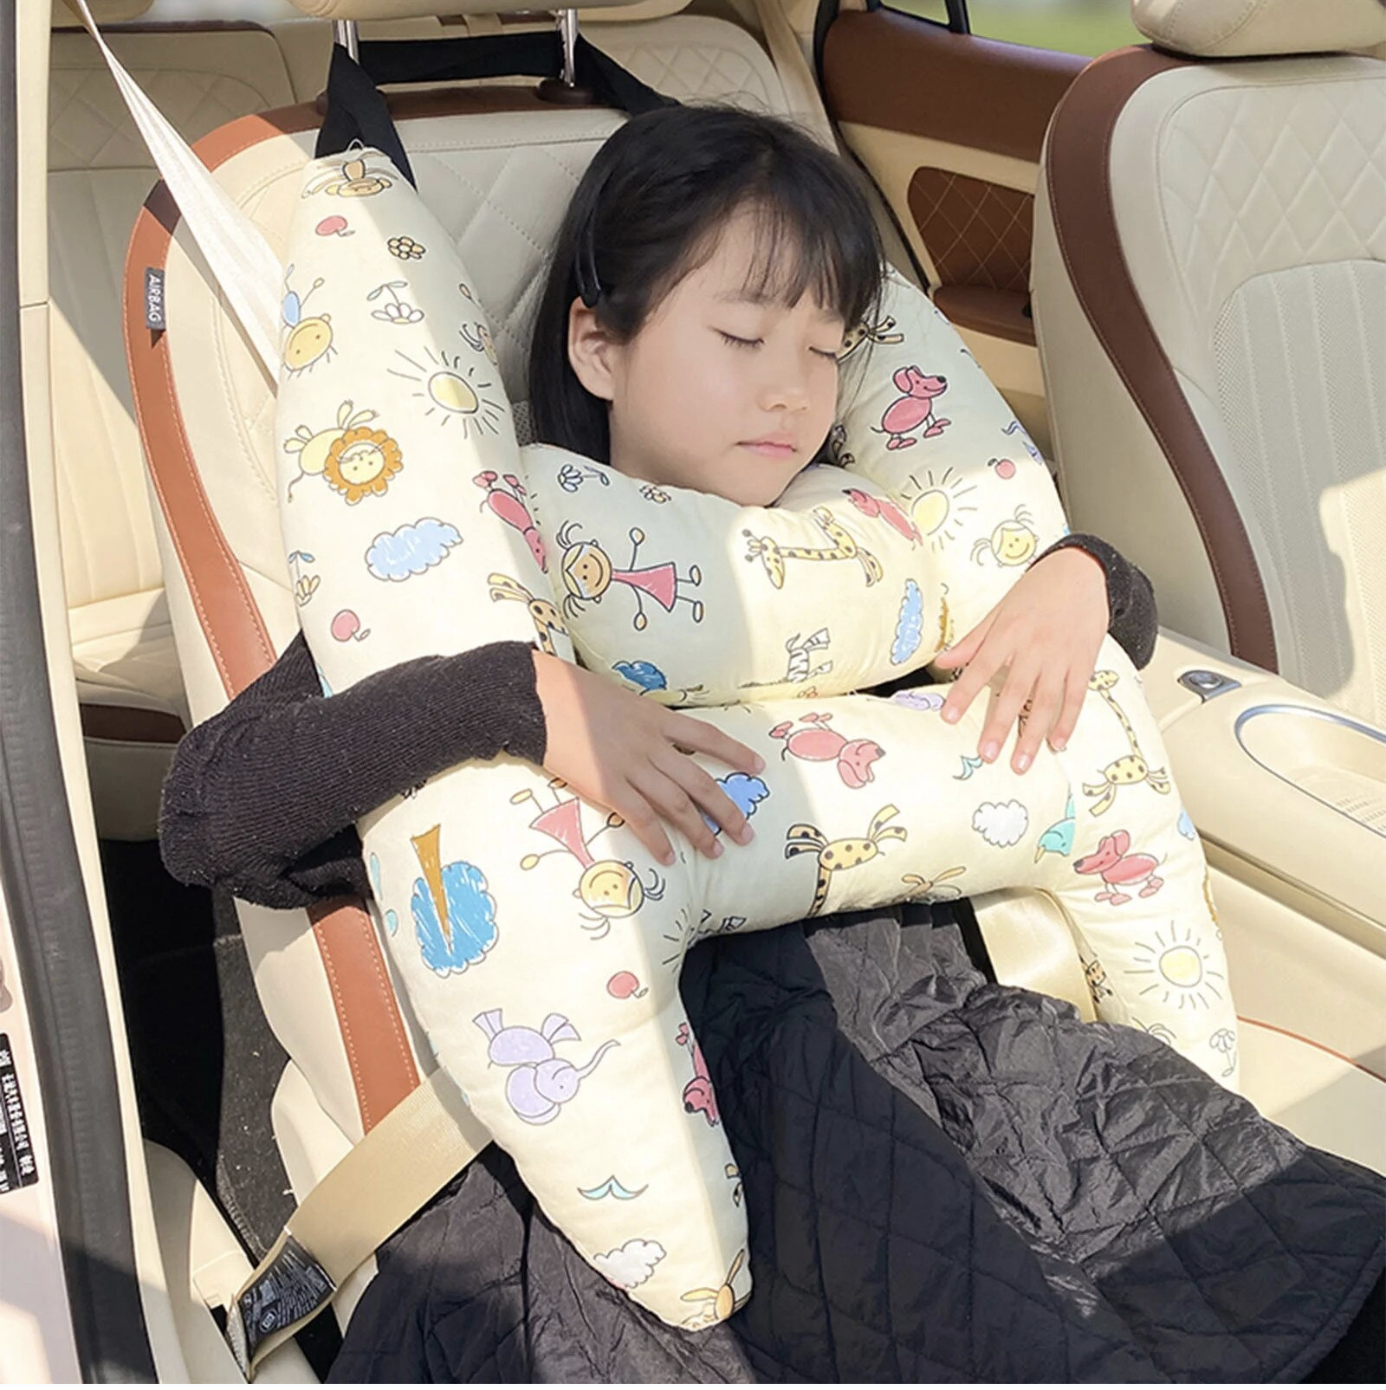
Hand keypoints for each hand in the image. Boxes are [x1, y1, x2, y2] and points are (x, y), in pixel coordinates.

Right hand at [533, 651, 763, 865]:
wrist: (535, 697)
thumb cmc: (570, 692)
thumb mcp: (618, 697)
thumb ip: (640, 719)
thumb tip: (654, 735)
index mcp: (655, 717)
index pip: (707, 737)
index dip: (735, 753)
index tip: (758, 767)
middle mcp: (650, 744)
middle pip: (699, 781)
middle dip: (727, 809)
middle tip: (746, 833)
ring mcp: (630, 766)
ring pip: (676, 804)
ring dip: (699, 831)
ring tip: (716, 851)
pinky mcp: (606, 786)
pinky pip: (640, 819)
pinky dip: (657, 840)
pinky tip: (669, 857)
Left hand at [932, 548, 1108, 772]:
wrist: (1082, 572)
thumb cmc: (1036, 590)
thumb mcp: (999, 610)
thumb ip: (972, 641)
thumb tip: (941, 663)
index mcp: (1009, 632)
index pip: (981, 667)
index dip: (964, 693)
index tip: (948, 717)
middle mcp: (1035, 647)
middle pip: (1015, 692)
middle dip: (1000, 726)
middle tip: (987, 755)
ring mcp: (1062, 656)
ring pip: (1046, 701)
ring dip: (1033, 735)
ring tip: (1020, 763)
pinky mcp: (1085, 662)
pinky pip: (1076, 697)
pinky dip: (1067, 721)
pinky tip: (1057, 743)